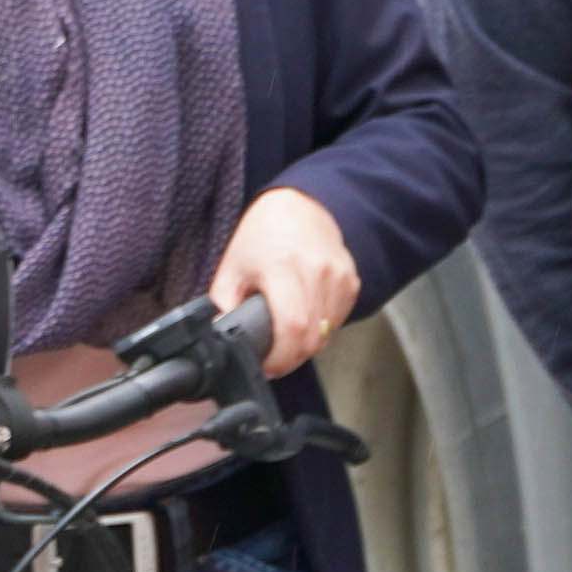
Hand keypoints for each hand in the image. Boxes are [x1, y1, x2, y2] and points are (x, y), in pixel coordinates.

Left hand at [207, 187, 362, 382]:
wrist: (300, 206)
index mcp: (283, 268)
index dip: (280, 357)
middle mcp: (317, 272)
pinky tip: (304, 314)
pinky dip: (321, 328)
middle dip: (291, 357)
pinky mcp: (351, 282)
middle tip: (274, 355)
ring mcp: (338, 277)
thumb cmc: (263, 234)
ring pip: (326, 335)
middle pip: (312, 339)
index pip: (292, 327)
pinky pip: (338, 321)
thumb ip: (223, 305)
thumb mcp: (232, 267)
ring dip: (305, 344)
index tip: (267, 365)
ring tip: (286, 331)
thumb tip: (219, 337)